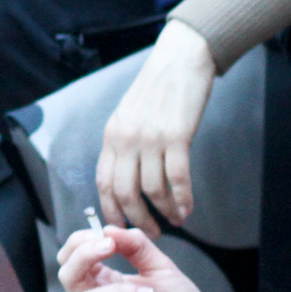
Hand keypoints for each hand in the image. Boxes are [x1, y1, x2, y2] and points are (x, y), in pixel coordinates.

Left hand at [98, 20, 215, 234]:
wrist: (180, 59)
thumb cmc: (157, 88)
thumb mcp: (128, 114)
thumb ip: (124, 143)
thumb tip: (126, 176)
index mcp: (112, 135)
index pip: (103, 182)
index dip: (111, 210)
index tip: (119, 227)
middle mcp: (127, 139)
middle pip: (125, 192)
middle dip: (137, 219)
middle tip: (150, 232)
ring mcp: (151, 138)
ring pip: (152, 190)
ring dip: (165, 212)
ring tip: (174, 220)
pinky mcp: (177, 136)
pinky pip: (177, 178)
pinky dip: (182, 199)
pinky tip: (187, 208)